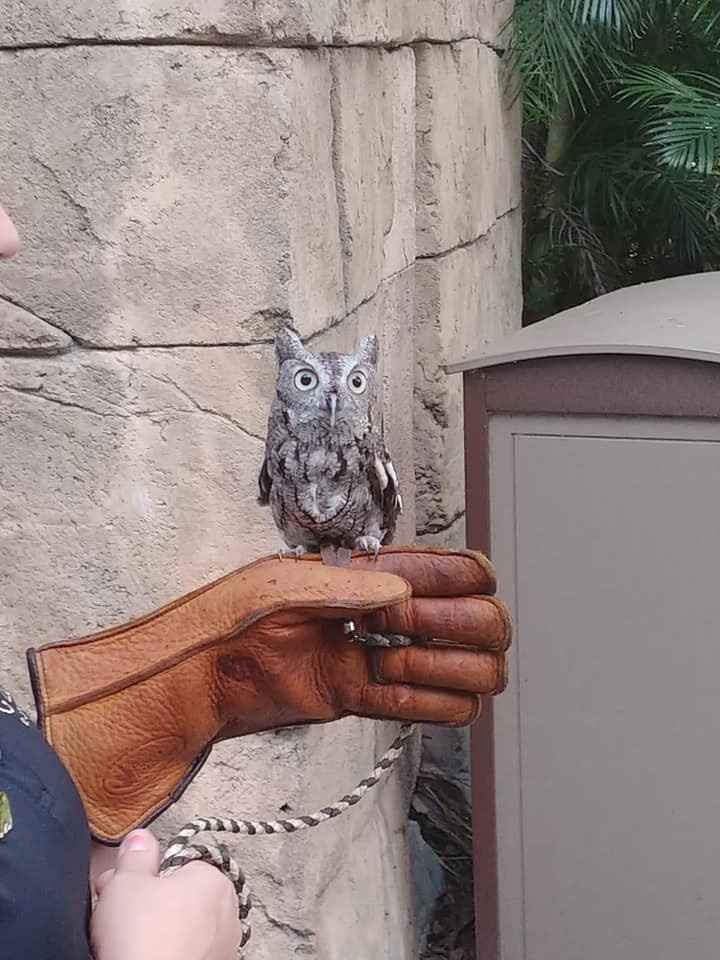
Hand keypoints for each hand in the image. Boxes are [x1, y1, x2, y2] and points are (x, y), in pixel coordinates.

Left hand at [29, 546, 510, 839]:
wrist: (196, 678)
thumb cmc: (228, 618)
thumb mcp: (283, 587)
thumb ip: (345, 587)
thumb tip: (403, 594)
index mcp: (377, 572)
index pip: (464, 571)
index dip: (460, 587)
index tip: (406, 603)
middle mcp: (393, 612)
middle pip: (483, 622)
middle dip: (455, 630)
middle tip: (395, 635)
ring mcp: (384, 657)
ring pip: (471, 670)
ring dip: (446, 673)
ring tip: (389, 669)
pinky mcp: (367, 697)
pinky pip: (432, 708)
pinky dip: (428, 707)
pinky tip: (390, 697)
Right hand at [91, 829, 240, 959]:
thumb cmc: (142, 936)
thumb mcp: (126, 882)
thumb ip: (136, 855)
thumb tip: (140, 838)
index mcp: (213, 879)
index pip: (178, 866)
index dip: (144, 876)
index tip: (120, 886)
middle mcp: (228, 912)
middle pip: (182, 897)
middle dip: (151, 903)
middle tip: (118, 915)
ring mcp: (225, 948)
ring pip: (185, 929)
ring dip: (161, 930)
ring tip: (129, 943)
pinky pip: (188, 954)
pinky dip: (170, 954)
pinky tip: (145, 957)